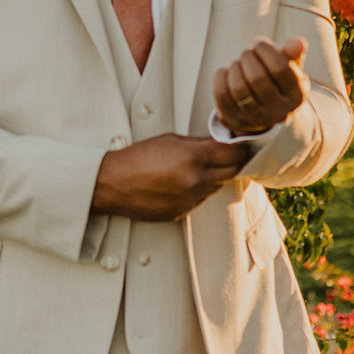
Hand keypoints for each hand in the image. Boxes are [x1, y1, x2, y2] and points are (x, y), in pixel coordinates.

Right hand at [91, 133, 251, 220]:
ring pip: (217, 186)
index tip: (241, 144)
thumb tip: (221, 144)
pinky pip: (200, 199)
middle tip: (229, 154)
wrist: (112, 184)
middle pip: (232, 171)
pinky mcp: (183, 213)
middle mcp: (196, 181)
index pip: (234, 154)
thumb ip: (199, 144)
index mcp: (194, 158)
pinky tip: (183, 181)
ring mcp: (190, 199)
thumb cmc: (138, 156)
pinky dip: (199, 189)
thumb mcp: (170, 140)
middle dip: (233, 162)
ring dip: (215, 176)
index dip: (240, 147)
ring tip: (199, 167)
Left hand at [212, 36, 309, 136]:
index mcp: (296, 96)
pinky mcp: (234, 120)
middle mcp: (279, 112)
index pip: (280, 69)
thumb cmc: (275, 79)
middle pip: (257, 78)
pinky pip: (222, 94)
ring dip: (234, 68)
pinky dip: (221, 77)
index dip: (266, 50)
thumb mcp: (287, 67)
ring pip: (239, 89)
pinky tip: (226, 72)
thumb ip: (292, 54)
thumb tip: (299, 42)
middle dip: (248, 58)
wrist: (262, 111)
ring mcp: (256, 119)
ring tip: (237, 63)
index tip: (259, 44)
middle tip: (247, 53)